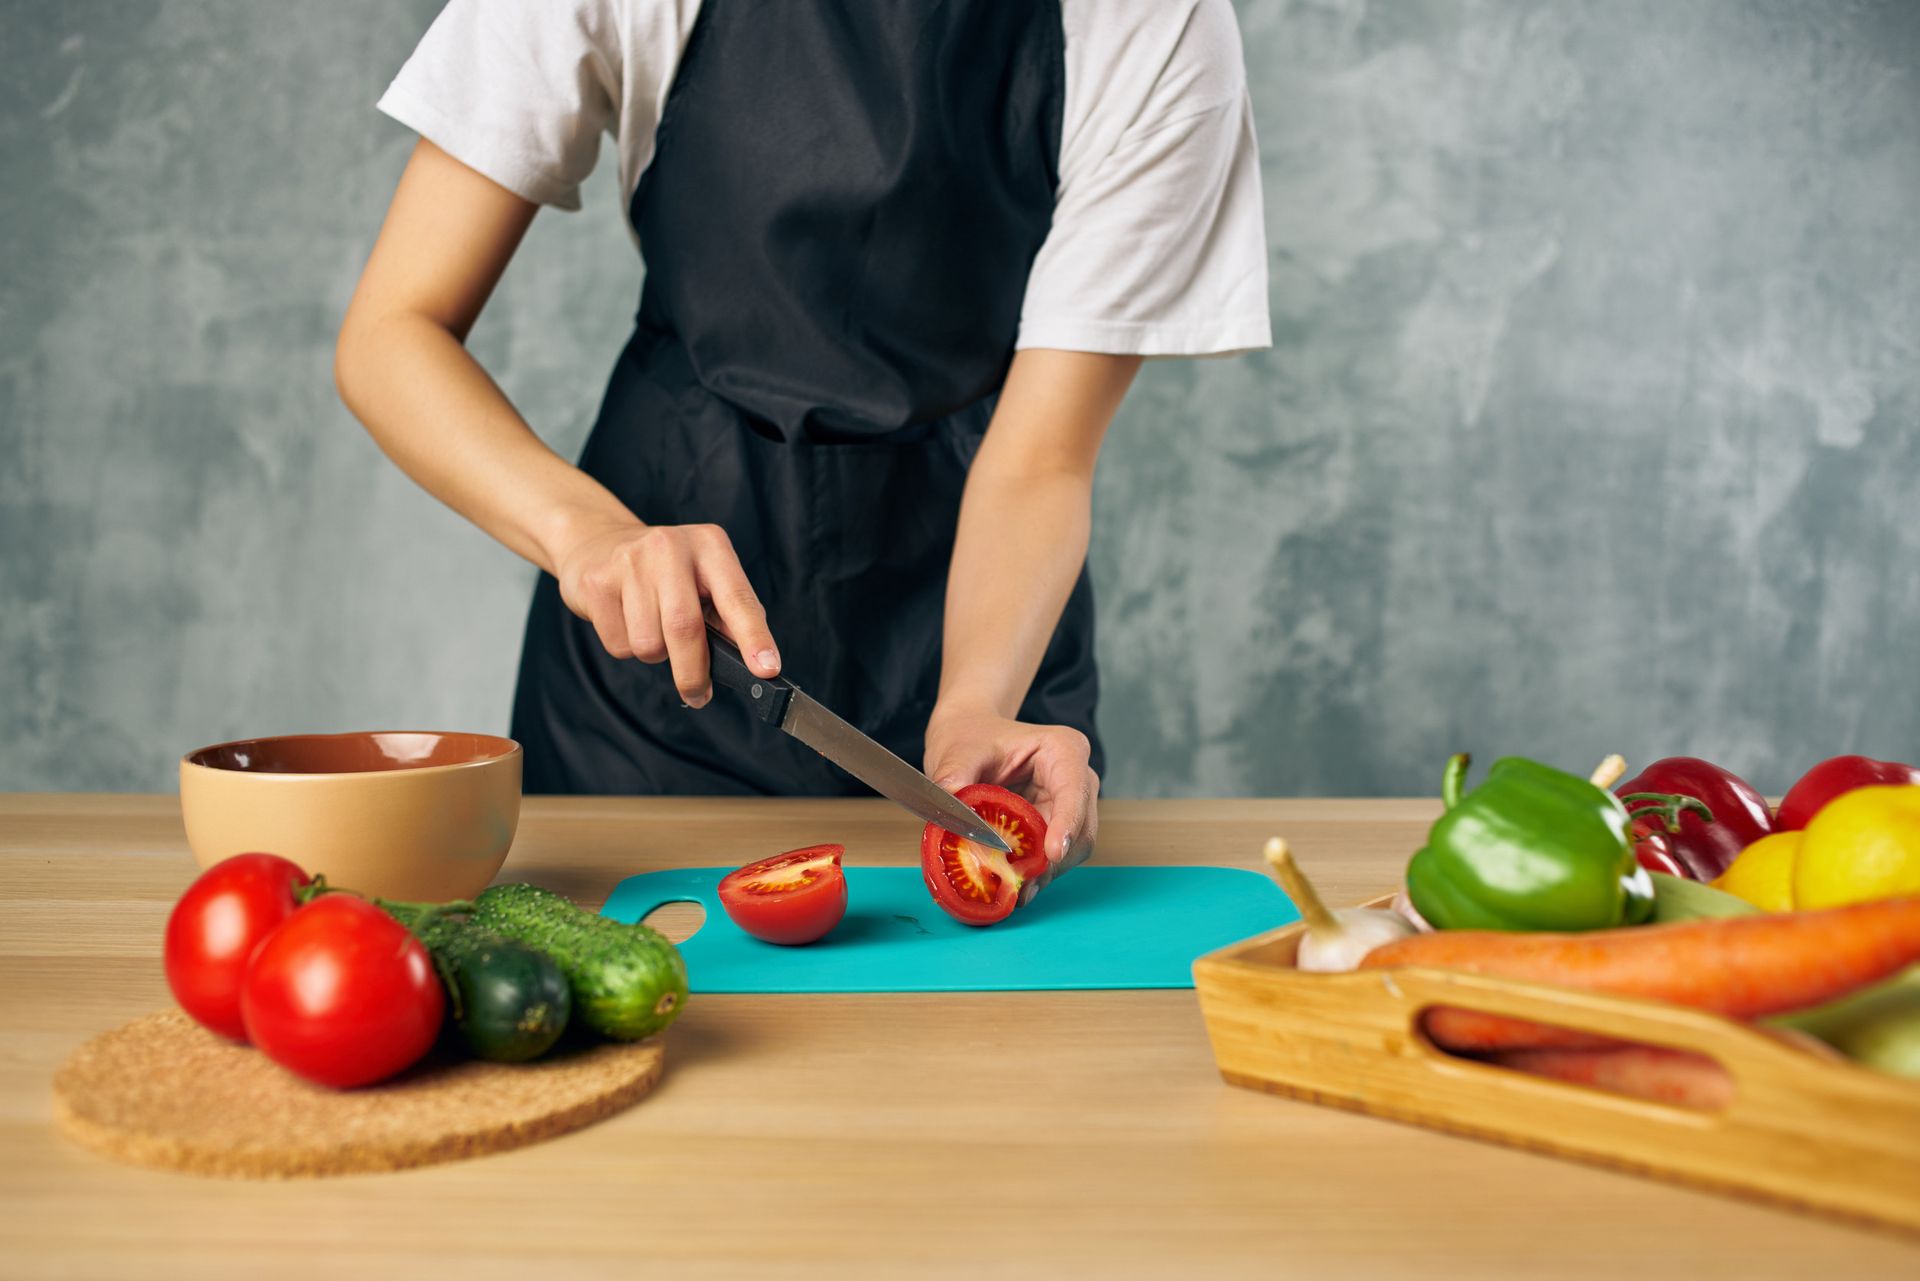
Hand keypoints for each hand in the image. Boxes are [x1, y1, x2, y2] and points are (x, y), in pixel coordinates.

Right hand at [553, 518, 779, 704]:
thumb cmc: (663, 571)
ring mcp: (630, 562)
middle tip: (698, 694)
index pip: (738, 599)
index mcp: (710, 546)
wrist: (596, 543)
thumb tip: (751, 662)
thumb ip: (728, 615)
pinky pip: (619, 645)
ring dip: (656, 655)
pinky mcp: (597, 582)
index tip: (766, 669)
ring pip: (649, 644)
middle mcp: (671, 547)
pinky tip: (627, 621)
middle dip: (694, 672)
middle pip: (686, 628)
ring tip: (654, 631)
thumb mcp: (704, 578)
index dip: (753, 637)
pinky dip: (627, 648)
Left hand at [923, 705, 1098, 901]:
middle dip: (1050, 860)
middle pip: (1079, 829)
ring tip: (1010, 889)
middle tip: (1019, 884)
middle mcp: (1076, 780)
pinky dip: (1033, 872)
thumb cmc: (971, 736)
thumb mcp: (957, 753)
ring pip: (1070, 850)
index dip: (1067, 823)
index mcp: (1062, 750)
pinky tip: (1010, 884)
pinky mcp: (1055, 828)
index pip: (1074, 790)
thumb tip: (948, 813)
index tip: (1052, 853)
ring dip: (1042, 872)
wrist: (968, 738)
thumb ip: (953, 779)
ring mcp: (1069, 807)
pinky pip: (1052, 858)